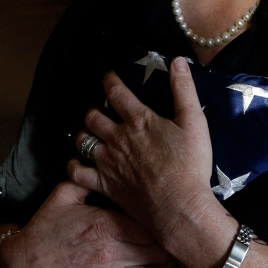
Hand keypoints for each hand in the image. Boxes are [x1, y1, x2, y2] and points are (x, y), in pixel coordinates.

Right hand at [1, 180, 175, 267]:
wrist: (22, 267)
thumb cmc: (43, 231)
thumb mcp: (63, 196)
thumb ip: (88, 178)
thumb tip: (105, 163)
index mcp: (105, 225)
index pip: (150, 224)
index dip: (164, 220)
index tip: (168, 214)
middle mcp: (111, 253)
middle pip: (159, 251)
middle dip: (170, 245)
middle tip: (174, 237)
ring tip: (171, 260)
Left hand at [69, 56, 215, 241]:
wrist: (179, 206)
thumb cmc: (190, 164)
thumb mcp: (194, 122)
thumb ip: (184, 90)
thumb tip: (177, 60)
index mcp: (138, 120)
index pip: (116, 92)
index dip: (109, 81)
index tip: (108, 77)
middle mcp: (117, 137)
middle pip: (93, 116)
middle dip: (94, 111)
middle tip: (101, 112)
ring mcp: (107, 162)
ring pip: (82, 141)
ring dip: (84, 135)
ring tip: (90, 135)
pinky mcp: (104, 184)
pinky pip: (77, 173)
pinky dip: (74, 167)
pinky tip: (78, 164)